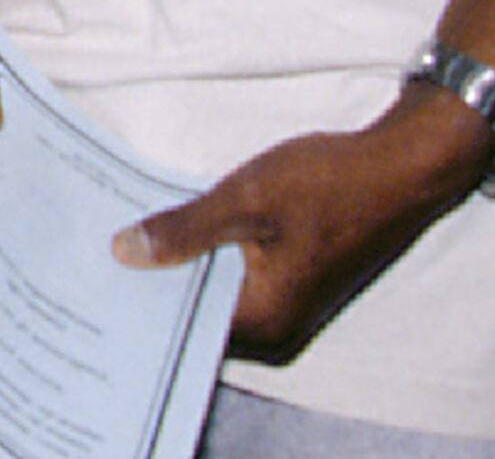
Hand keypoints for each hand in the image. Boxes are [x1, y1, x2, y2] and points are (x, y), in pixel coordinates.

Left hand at [116, 90, 486, 354]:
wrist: (402, 168)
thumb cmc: (329, 183)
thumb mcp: (245, 199)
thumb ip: (184, 231)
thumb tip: (123, 253)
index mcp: (264, 321)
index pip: (180, 328)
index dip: (136, 300)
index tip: (92, 275)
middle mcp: (277, 328)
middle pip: (195, 314)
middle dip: (152, 282)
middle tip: (96, 250)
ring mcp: (289, 307)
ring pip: (215, 295)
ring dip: (180, 267)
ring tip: (125, 235)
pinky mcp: (296, 282)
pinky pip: (237, 280)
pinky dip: (208, 258)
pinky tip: (177, 229)